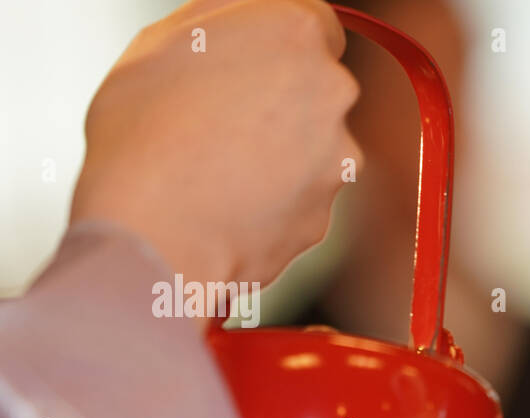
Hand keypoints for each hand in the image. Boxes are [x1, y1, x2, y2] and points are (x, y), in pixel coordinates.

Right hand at [71, 0, 361, 284]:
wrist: (155, 235)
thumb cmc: (144, 134)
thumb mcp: (162, 39)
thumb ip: (222, 19)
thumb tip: (244, 17)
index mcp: (294, 32)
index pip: (314, 24)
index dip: (279, 45)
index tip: (254, 63)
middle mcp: (332, 93)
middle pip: (318, 89)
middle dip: (281, 100)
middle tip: (221, 119)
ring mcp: (336, 160)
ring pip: (312, 149)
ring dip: (278, 155)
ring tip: (215, 168)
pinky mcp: (324, 216)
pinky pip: (298, 201)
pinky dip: (272, 203)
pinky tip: (226, 205)